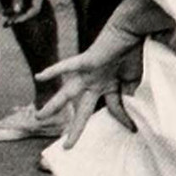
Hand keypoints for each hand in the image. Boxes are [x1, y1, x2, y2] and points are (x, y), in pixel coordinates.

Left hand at [4, 0, 45, 23]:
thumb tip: (15, 11)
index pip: (34, 9)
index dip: (25, 16)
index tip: (14, 20)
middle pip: (28, 9)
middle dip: (18, 16)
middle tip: (7, 23)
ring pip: (21, 4)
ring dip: (13, 11)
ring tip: (4, 17)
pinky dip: (10, 3)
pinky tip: (3, 7)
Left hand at [35, 20, 144, 147]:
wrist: (135, 29)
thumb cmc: (137, 51)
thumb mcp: (134, 79)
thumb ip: (129, 95)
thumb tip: (130, 113)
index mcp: (110, 86)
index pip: (114, 108)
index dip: (124, 120)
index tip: (132, 130)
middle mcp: (96, 81)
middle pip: (83, 109)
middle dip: (75, 128)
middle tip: (67, 145)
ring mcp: (89, 72)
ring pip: (68, 93)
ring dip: (54, 105)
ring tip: (39, 117)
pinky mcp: (86, 60)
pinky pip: (67, 66)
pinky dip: (54, 71)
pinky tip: (39, 76)